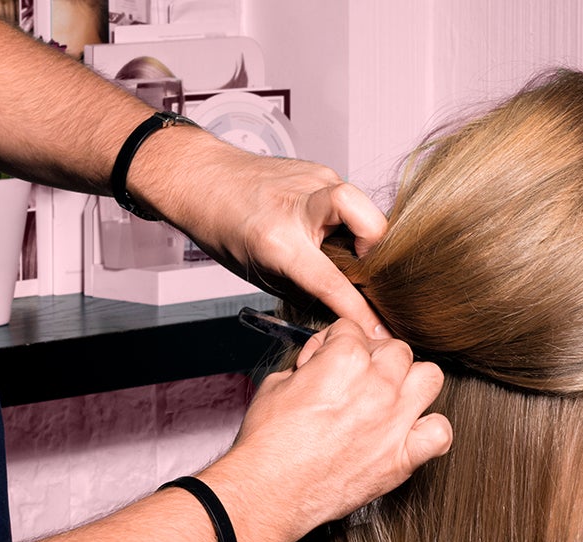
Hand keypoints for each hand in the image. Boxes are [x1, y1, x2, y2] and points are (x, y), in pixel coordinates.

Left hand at [131, 131, 389, 334]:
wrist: (204, 176)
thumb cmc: (223, 226)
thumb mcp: (257, 271)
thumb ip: (301, 288)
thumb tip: (340, 311)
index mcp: (277, 240)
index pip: (329, 281)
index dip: (358, 311)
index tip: (377, 331)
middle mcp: (298, 207)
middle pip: (366, 219)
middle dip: (378, 247)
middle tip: (368, 267)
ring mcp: (313, 181)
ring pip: (362, 205)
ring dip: (365, 232)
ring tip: (347, 249)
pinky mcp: (319, 169)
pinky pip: (350, 198)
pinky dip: (348, 218)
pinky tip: (330, 228)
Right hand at [200, 319, 451, 541]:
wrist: (268, 492)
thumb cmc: (267, 443)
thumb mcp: (276, 384)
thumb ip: (308, 366)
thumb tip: (318, 365)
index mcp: (345, 360)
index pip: (353, 330)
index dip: (335, 344)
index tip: (328, 361)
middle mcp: (377, 386)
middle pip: (397, 350)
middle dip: (375, 359)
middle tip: (357, 378)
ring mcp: (395, 422)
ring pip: (430, 378)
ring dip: (412, 383)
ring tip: (391, 397)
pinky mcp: (401, 459)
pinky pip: (440, 434)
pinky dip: (430, 431)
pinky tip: (410, 433)